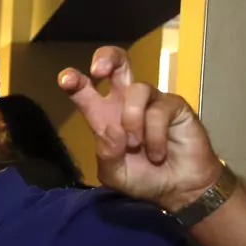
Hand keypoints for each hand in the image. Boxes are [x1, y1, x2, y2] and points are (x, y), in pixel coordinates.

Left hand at [59, 47, 222, 209]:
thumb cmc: (144, 178)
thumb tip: (112, 130)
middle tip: (99, 70)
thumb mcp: (115, 174)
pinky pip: (158, 110)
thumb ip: (107, 155)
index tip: (66, 80)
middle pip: (118, 63)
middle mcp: (126, 103)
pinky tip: (158, 153)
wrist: (179, 188)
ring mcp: (151, 102)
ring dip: (132, 120)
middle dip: (107, 57)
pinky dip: (154, 135)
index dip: (74, 81)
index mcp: (105, 116)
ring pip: (136, 90)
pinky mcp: (174, 106)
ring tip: (136, 145)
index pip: (85, 91)